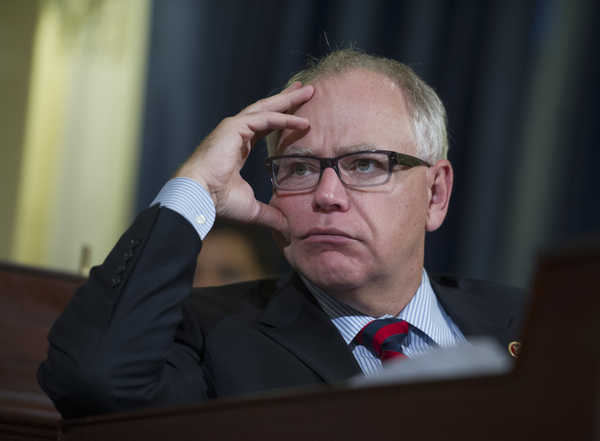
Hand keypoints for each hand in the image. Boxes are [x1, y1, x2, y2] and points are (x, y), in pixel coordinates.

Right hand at [175, 82, 313, 237]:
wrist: (198, 196)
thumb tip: (287, 228)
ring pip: (267, 108)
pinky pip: (264, 119)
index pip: (264, 126)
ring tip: (308, 91)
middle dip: (287, 100)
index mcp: (238, 146)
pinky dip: (283, 118)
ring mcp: (233, 127)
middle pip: (267, 110)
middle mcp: (236, 133)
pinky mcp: (233, 127)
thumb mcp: (251, 208)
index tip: (299, 114)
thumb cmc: (218, 201)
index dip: (281, 118)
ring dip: (288, 100)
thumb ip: (270, 214)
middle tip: (306, 89)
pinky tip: (301, 122)